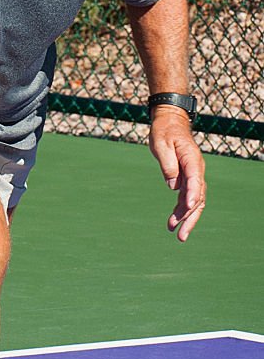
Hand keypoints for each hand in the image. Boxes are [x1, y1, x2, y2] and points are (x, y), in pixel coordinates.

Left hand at [149, 107, 206, 240]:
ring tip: (177, 234)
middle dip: (190, 217)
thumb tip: (173, 186)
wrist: (170, 123)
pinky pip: (187, 198)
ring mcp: (193, 175)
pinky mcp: (187, 179)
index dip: (192, 195)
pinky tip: (173, 223)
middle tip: (181, 235)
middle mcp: (196, 169)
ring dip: (186, 218)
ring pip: (194, 201)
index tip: (187, 208)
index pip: (195, 180)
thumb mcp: (161, 144)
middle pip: (198, 197)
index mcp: (191, 159)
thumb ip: (167, 164)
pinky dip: (181, 210)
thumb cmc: (164, 132)